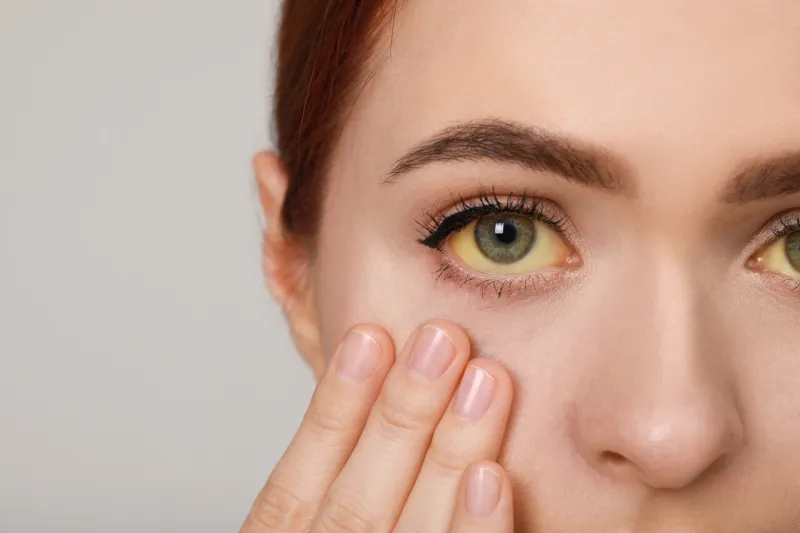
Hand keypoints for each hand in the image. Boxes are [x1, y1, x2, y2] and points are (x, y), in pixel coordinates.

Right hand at [241, 318, 514, 532]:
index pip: (293, 487)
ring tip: (483, 381)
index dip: (332, 408)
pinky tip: (492, 478)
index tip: (368, 336)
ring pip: (409, 532)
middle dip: (399, 414)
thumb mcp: (315, 524)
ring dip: (446, 454)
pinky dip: (475, 531)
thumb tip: (367, 377)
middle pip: (355, 502)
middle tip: (442, 338)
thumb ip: (338, 480)